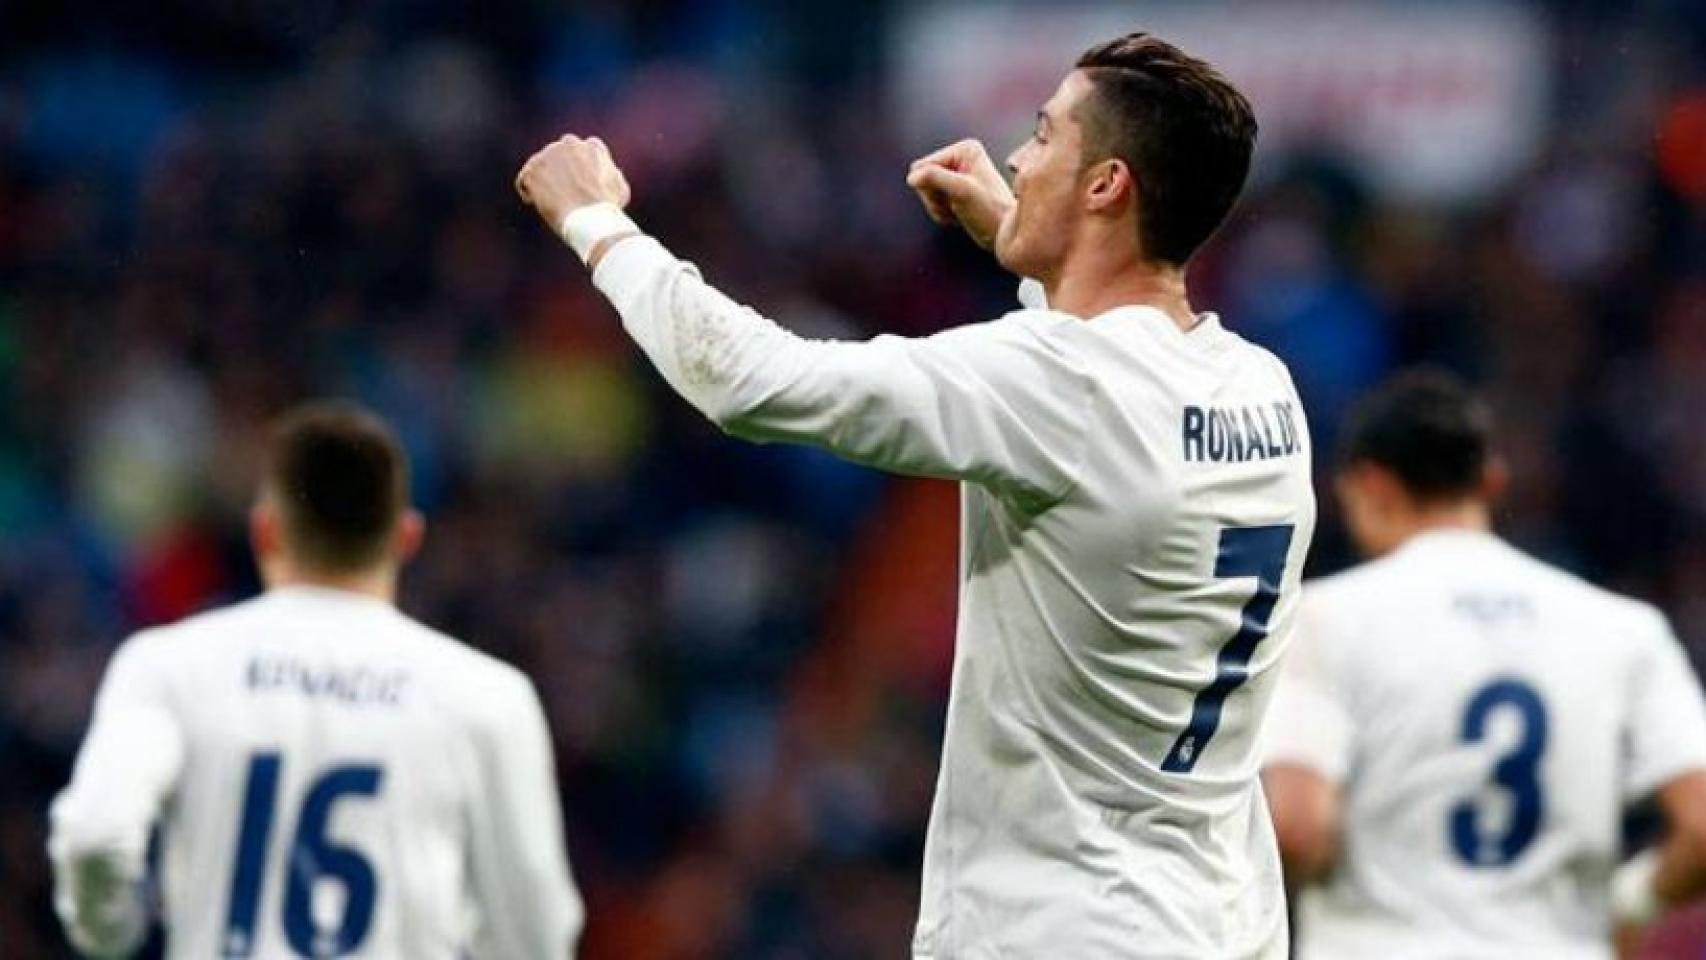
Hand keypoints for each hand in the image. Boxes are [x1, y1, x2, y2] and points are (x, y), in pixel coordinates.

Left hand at [515, 134, 631, 230]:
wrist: (589, 218)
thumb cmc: (607, 208)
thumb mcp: (620, 189)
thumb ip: (611, 174)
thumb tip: (608, 171)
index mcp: (592, 146)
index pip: (580, 151)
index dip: (578, 168)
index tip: (577, 183)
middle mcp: (569, 143)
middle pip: (557, 156)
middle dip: (557, 171)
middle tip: (560, 193)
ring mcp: (548, 155)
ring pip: (539, 166)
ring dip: (542, 182)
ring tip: (551, 202)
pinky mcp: (532, 170)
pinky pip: (524, 180)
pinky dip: (528, 192)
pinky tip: (537, 204)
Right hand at [906, 139, 1014, 250]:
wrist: (1004, 234)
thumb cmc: (990, 212)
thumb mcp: (962, 192)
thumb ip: (935, 178)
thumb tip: (911, 177)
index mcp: (964, 150)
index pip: (923, 165)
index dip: (932, 186)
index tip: (955, 196)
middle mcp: (960, 158)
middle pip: (922, 178)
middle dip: (935, 198)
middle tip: (956, 205)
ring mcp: (956, 176)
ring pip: (926, 192)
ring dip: (938, 208)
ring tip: (958, 211)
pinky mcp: (955, 191)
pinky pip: (932, 202)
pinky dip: (942, 213)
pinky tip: (958, 216)